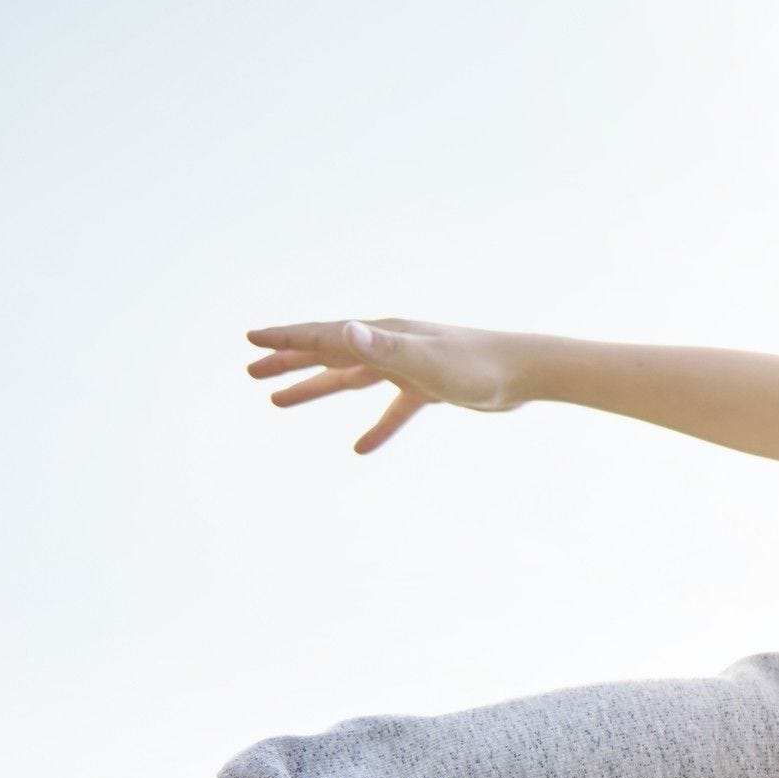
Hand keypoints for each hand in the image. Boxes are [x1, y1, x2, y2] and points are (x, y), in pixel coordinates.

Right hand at [245, 319, 529, 453]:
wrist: (527, 372)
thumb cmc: (478, 365)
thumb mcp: (423, 360)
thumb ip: (382, 347)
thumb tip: (342, 329)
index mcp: (382, 335)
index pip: (324, 335)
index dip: (286, 339)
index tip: (251, 340)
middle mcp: (391, 346)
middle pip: (329, 353)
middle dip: (289, 361)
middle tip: (250, 371)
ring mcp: (409, 367)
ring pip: (352, 379)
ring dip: (316, 387)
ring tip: (276, 400)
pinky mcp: (430, 389)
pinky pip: (392, 410)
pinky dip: (375, 427)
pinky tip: (360, 448)